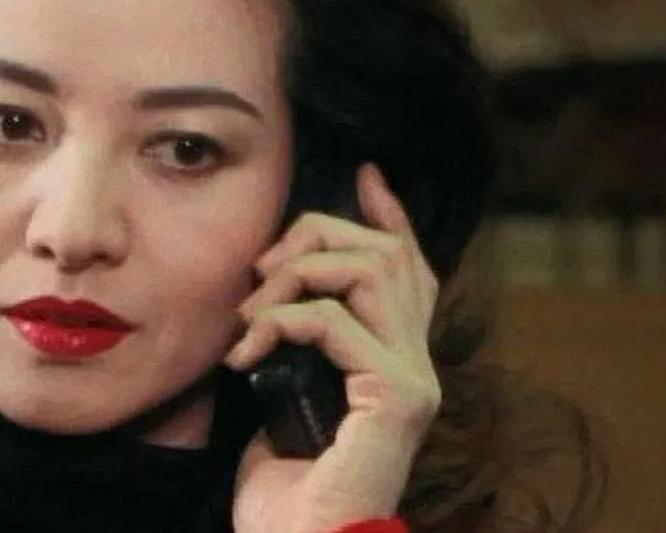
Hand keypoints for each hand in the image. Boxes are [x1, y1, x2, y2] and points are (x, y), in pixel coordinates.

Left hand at [224, 163, 439, 532]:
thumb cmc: (284, 490)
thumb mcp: (283, 397)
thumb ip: (295, 349)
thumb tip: (268, 302)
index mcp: (392, 360)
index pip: (409, 269)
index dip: (389, 217)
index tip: (365, 175)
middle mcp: (416, 364)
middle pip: (387, 253)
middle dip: (317, 235)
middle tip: (261, 267)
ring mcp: (413, 381)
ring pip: (371, 272)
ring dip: (295, 274)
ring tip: (249, 314)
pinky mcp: (397, 399)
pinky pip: (337, 323)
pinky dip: (284, 321)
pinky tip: (248, 351)